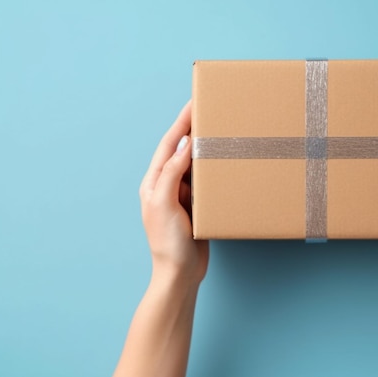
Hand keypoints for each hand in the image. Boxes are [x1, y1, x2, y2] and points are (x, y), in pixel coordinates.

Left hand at [139, 100, 208, 284]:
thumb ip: (172, 173)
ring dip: (204, 147)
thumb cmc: (168, 243)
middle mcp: (166, 185)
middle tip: (210, 110)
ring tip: (219, 130)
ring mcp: (181, 195)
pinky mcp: (196, 205)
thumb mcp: (165, 204)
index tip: (194, 103)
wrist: (180, 273)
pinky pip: (205, 180)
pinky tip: (223, 162)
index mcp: (154, 182)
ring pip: (194, 163)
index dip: (181, 123)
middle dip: (192, 129)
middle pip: (180, 150)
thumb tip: (183, 145)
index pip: (168, 145)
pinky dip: (213, 168)